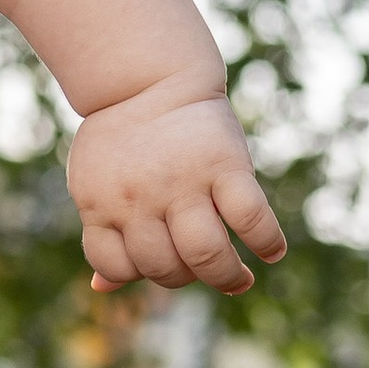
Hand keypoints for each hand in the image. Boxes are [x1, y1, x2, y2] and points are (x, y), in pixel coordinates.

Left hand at [67, 81, 285, 294]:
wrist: (145, 78)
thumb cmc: (121, 143)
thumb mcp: (96, 186)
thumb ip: (105, 234)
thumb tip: (102, 288)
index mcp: (102, 206)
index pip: (118, 267)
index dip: (138, 273)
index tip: (160, 265)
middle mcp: (139, 199)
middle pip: (165, 267)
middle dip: (187, 279)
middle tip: (207, 271)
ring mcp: (182, 182)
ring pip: (205, 252)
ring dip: (226, 276)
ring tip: (238, 278)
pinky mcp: (224, 164)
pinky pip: (249, 216)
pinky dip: (266, 241)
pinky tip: (272, 251)